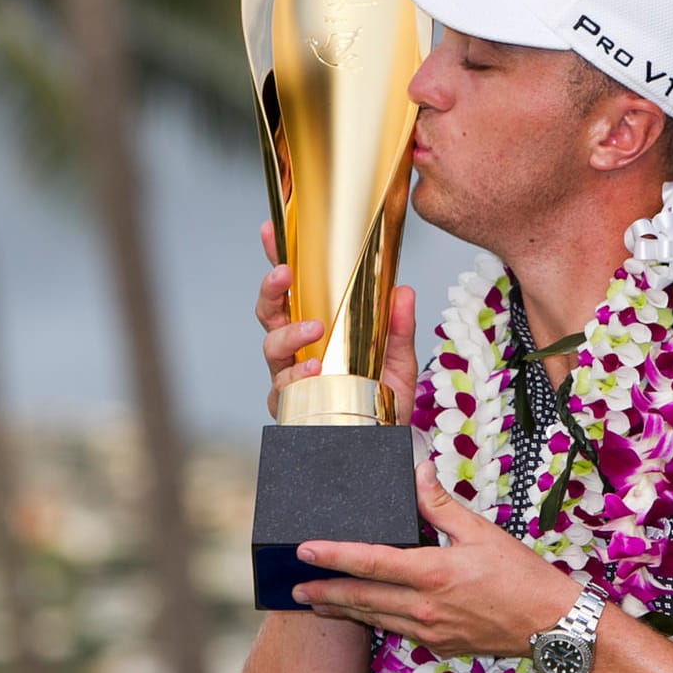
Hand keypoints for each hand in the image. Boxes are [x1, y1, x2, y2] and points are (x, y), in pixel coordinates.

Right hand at [254, 220, 417, 420]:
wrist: (386, 442)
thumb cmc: (384, 395)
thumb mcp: (399, 356)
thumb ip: (399, 325)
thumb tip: (403, 290)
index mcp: (317, 324)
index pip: (293, 288)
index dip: (279, 257)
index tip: (273, 230)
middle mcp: (297, 348)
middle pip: (269, 311)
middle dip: (272, 289)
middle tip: (284, 274)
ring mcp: (290, 376)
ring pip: (271, 346)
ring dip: (288, 333)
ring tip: (313, 328)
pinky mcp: (292, 406)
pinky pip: (282, 388)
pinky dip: (296, 376)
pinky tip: (312, 370)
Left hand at [291, 462, 582, 657]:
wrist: (549, 626)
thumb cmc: (520, 576)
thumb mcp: (480, 532)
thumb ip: (440, 505)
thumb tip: (417, 472)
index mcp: (432, 573)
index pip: (369, 562)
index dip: (333, 556)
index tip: (305, 551)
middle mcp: (424, 607)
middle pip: (361, 599)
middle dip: (323, 593)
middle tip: (294, 587)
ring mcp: (429, 631)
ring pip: (374, 619)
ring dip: (342, 611)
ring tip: (315, 604)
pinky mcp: (438, 644)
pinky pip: (397, 630)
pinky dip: (374, 621)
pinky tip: (363, 615)